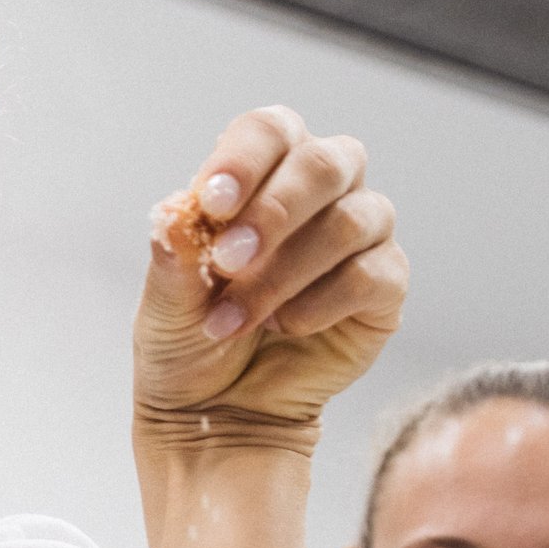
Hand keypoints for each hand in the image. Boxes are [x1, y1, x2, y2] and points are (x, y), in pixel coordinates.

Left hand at [134, 106, 405, 443]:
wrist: (216, 415)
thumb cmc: (190, 341)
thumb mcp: (165, 304)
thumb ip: (173, 257)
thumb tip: (173, 214)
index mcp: (264, 172)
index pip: (269, 132)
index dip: (244, 159)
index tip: (210, 203)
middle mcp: (322, 192)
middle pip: (326, 162)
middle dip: (275, 210)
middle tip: (229, 260)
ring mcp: (360, 237)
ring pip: (351, 220)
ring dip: (286, 272)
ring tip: (237, 318)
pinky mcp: (384, 289)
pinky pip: (373, 275)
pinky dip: (321, 303)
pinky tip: (286, 328)